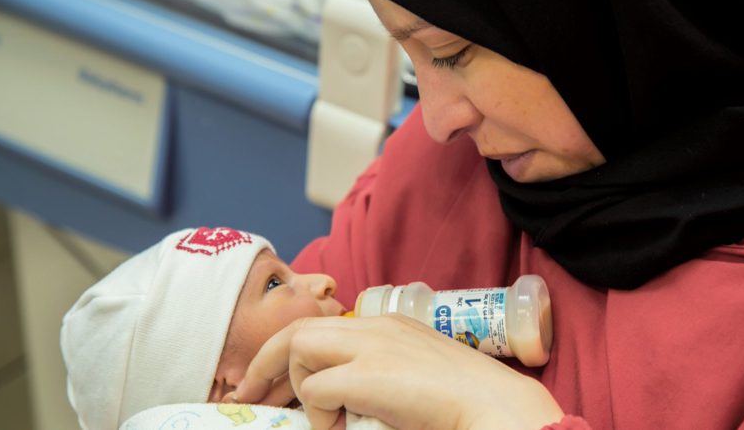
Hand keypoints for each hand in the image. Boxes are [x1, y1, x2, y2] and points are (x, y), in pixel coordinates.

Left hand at [232, 314, 563, 429]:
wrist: (495, 407)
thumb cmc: (462, 401)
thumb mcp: (413, 378)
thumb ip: (378, 379)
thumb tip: (340, 402)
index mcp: (387, 325)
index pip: (324, 326)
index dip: (290, 353)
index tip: (271, 381)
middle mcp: (375, 326)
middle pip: (299, 329)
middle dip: (266, 361)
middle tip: (248, 392)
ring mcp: (371, 345)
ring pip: (300, 348)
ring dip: (298, 387)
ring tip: (316, 420)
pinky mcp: (368, 372)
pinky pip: (316, 389)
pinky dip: (318, 413)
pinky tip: (341, 427)